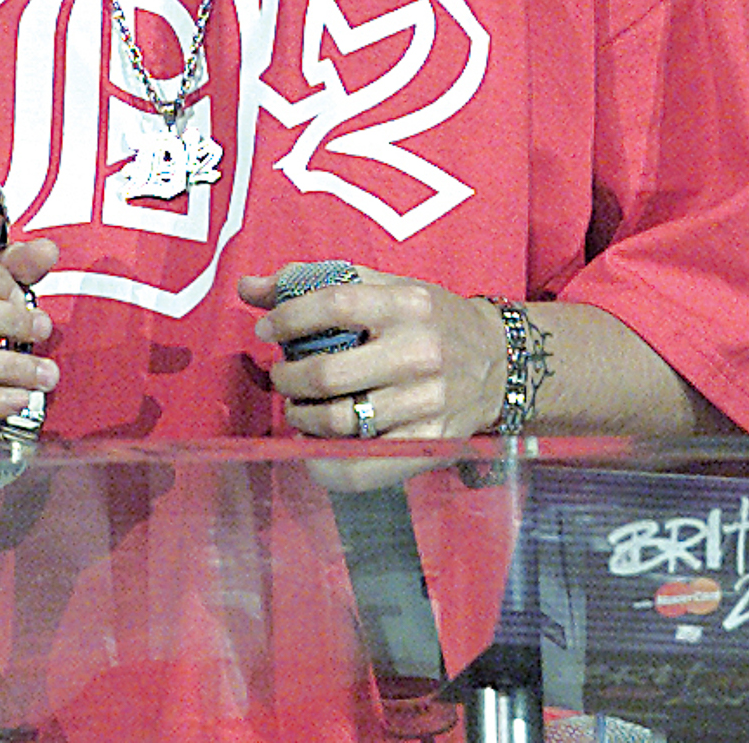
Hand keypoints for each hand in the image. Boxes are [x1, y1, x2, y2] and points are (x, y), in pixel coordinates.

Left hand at [239, 263, 507, 440]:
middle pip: (329, 373)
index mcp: (405, 304)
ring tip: (298, 409)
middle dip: (288, 378)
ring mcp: (427, 402)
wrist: (501, 360)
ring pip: (340, 422)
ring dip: (302, 419)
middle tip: (281, 376)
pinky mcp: (430, 442)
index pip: (333, 303)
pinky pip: (364, 466)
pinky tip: (315, 446)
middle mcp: (419, 352)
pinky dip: (327, 462)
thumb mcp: (386, 287)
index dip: (288, 318)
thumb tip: (247, 287)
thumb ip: (316, 282)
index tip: (267, 330)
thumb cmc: (429, 319)